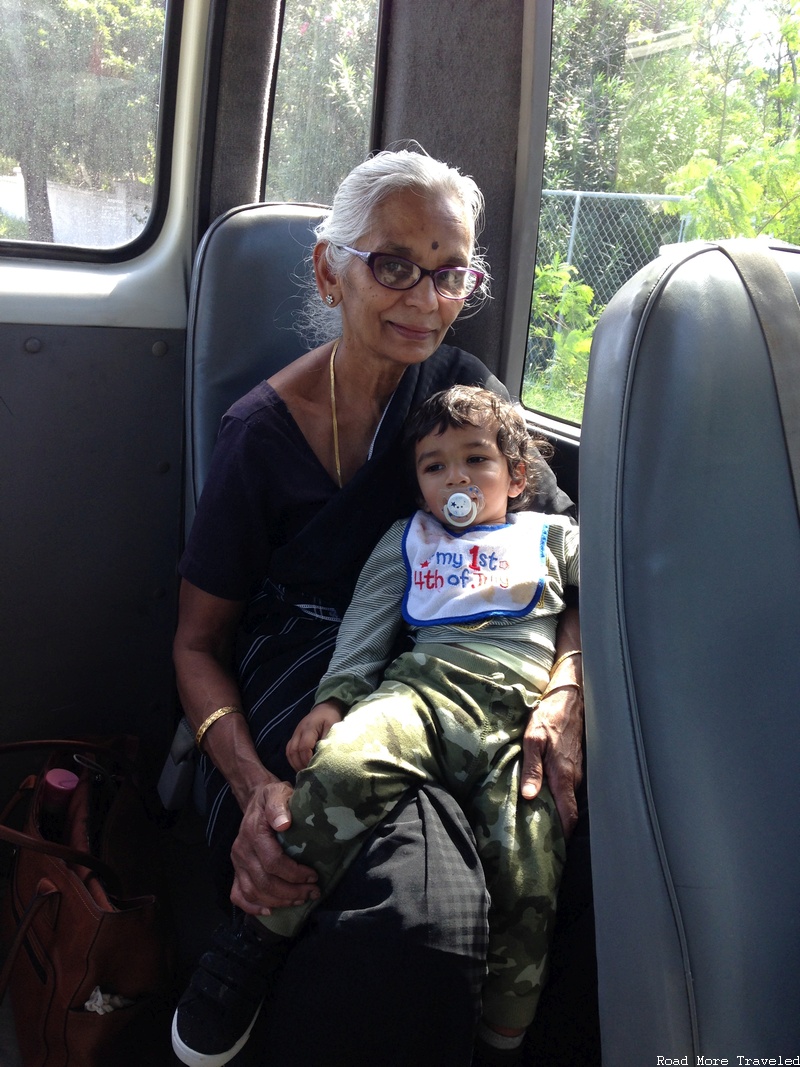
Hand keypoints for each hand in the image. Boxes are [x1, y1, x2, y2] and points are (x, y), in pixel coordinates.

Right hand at [229, 777, 319, 914]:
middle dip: (291, 892)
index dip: (294, 874)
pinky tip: (270, 911)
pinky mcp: (236, 870)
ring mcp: (237, 863)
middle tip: (312, 892)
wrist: (255, 799)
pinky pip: (238, 895)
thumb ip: (280, 806)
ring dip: (278, 902)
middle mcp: (242, 850)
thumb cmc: (272, 797)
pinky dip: (252, 907)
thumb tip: (284, 824)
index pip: (273, 862)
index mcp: (253, 833)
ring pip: (253, 892)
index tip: (313, 876)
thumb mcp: (279, 792)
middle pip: (264, 882)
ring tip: (300, 900)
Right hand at [286, 701, 343, 771]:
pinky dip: (293, 760)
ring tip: (304, 773)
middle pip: (293, 751)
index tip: (314, 769)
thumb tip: (325, 757)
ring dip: (295, 764)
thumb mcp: (333, 726)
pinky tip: (300, 766)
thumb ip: (328, 740)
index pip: (304, 747)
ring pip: (289, 752)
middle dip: (300, 765)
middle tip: (309, 775)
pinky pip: (289, 750)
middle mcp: (299, 731)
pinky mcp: (294, 737)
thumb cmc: (331, 717)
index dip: (307, 760)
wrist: (325, 707)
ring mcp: (295, 734)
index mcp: (309, 727)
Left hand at [520, 682, 583, 837]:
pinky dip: (560, 798)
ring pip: (569, 800)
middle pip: (570, 812)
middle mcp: (574, 778)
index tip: (552, 849)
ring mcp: (578, 772)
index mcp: (563, 775)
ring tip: (539, 823)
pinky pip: (569, 789)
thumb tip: (530, 797)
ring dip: (558, 812)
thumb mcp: (533, 740)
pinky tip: (545, 800)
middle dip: (558, 828)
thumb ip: (532, 769)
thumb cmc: (548, 718)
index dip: (563, 834)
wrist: (569, 699)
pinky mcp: (576, 765)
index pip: (569, 815)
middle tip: (540, 841)